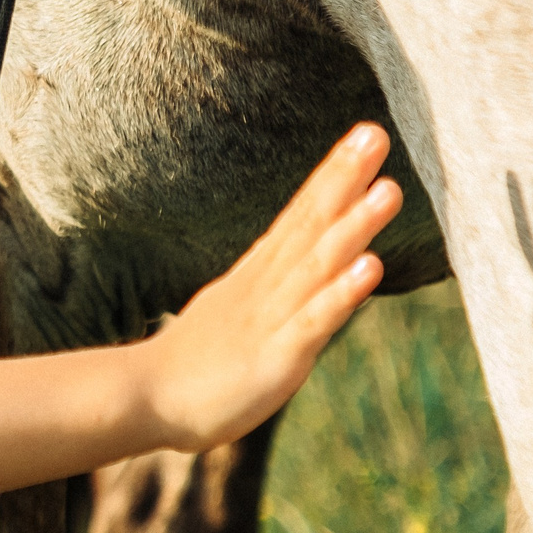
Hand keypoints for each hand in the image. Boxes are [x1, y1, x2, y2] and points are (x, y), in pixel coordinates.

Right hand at [147, 122, 400, 450]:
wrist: (144, 399)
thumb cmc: (193, 362)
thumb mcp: (235, 311)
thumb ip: (273, 288)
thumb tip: (303, 269)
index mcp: (258, 275)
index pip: (299, 215)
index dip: (332, 175)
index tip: (363, 135)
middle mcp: (266, 286)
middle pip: (309, 225)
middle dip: (344, 179)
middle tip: (375, 133)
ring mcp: (271, 319)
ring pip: (317, 265)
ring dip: (354, 226)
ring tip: (389, 190)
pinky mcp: (276, 357)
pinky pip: (314, 321)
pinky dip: (342, 292)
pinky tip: (372, 266)